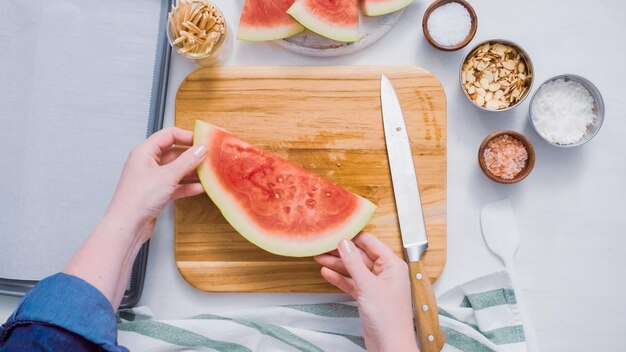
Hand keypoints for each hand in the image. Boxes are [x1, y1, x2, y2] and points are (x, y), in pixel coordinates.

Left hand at [64, 127, 206, 308]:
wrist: (127, 226)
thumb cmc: (138, 199)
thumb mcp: (167, 176)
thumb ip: (187, 161)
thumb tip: (201, 148)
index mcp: (144, 152)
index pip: (168, 135)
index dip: (187, 136)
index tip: (203, 140)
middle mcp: (147, 163)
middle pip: (174, 152)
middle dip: (192, 155)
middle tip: (209, 157)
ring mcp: (152, 179)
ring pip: (176, 170)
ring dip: (191, 171)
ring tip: (208, 172)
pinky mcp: (156, 193)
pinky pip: (175, 185)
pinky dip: (186, 186)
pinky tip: (199, 188)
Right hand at [314, 233, 418, 351]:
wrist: (389, 345)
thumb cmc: (388, 318)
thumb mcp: (367, 285)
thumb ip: (354, 263)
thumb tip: (345, 244)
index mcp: (392, 265)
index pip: (370, 243)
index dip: (353, 237)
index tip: (336, 233)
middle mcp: (385, 272)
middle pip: (360, 256)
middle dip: (341, 252)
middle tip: (323, 246)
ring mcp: (376, 285)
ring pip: (354, 269)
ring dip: (337, 264)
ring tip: (319, 258)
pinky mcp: (367, 296)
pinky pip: (352, 282)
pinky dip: (340, 278)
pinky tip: (327, 273)